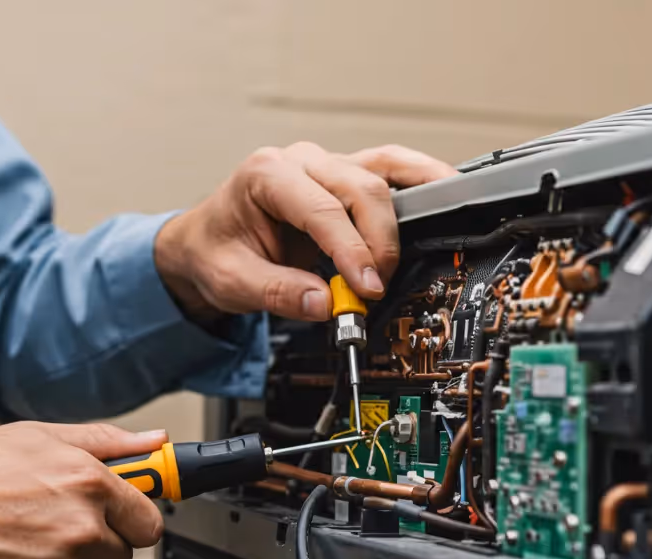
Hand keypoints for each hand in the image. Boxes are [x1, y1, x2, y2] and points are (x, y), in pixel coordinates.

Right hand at [0, 422, 167, 558]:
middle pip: (119, 558)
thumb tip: (153, 443)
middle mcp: (78, 530)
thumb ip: (104, 443)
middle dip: (93, 545)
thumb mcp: (36, 437)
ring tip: (12, 537)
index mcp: (87, 483)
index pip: (148, 523)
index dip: (131, 521)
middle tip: (47, 523)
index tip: (119, 519)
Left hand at [154, 143, 456, 323]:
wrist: (205, 240)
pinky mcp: (345, 179)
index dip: (349, 250)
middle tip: (375, 286)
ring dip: (413, 203)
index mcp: (266, 175)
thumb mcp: (230, 281)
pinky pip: (391, 169)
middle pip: (360, 188)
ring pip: (384, 170)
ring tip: (437, 233)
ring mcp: (327, 165)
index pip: (321, 209)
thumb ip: (277, 293)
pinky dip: (421, 179)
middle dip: (378, 240)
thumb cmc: (215, 250)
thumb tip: (326, 305)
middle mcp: (301, 161)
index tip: (365, 287)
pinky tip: (447, 190)